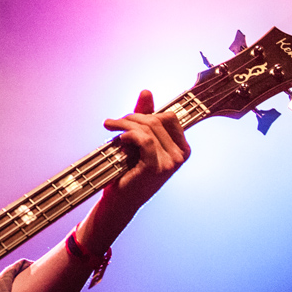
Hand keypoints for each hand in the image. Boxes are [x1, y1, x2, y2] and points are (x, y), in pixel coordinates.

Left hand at [81, 90, 189, 252]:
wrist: (120, 200)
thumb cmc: (129, 171)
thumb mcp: (138, 140)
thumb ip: (144, 117)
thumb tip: (146, 91)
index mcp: (181, 148)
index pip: (169, 117)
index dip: (147, 113)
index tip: (129, 118)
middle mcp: (180, 155)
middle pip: (157, 119)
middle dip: (132, 117)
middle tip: (113, 123)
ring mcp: (170, 162)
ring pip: (148, 128)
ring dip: (125, 123)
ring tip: (110, 126)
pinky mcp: (156, 167)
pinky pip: (144, 139)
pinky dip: (128, 135)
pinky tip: (118, 139)